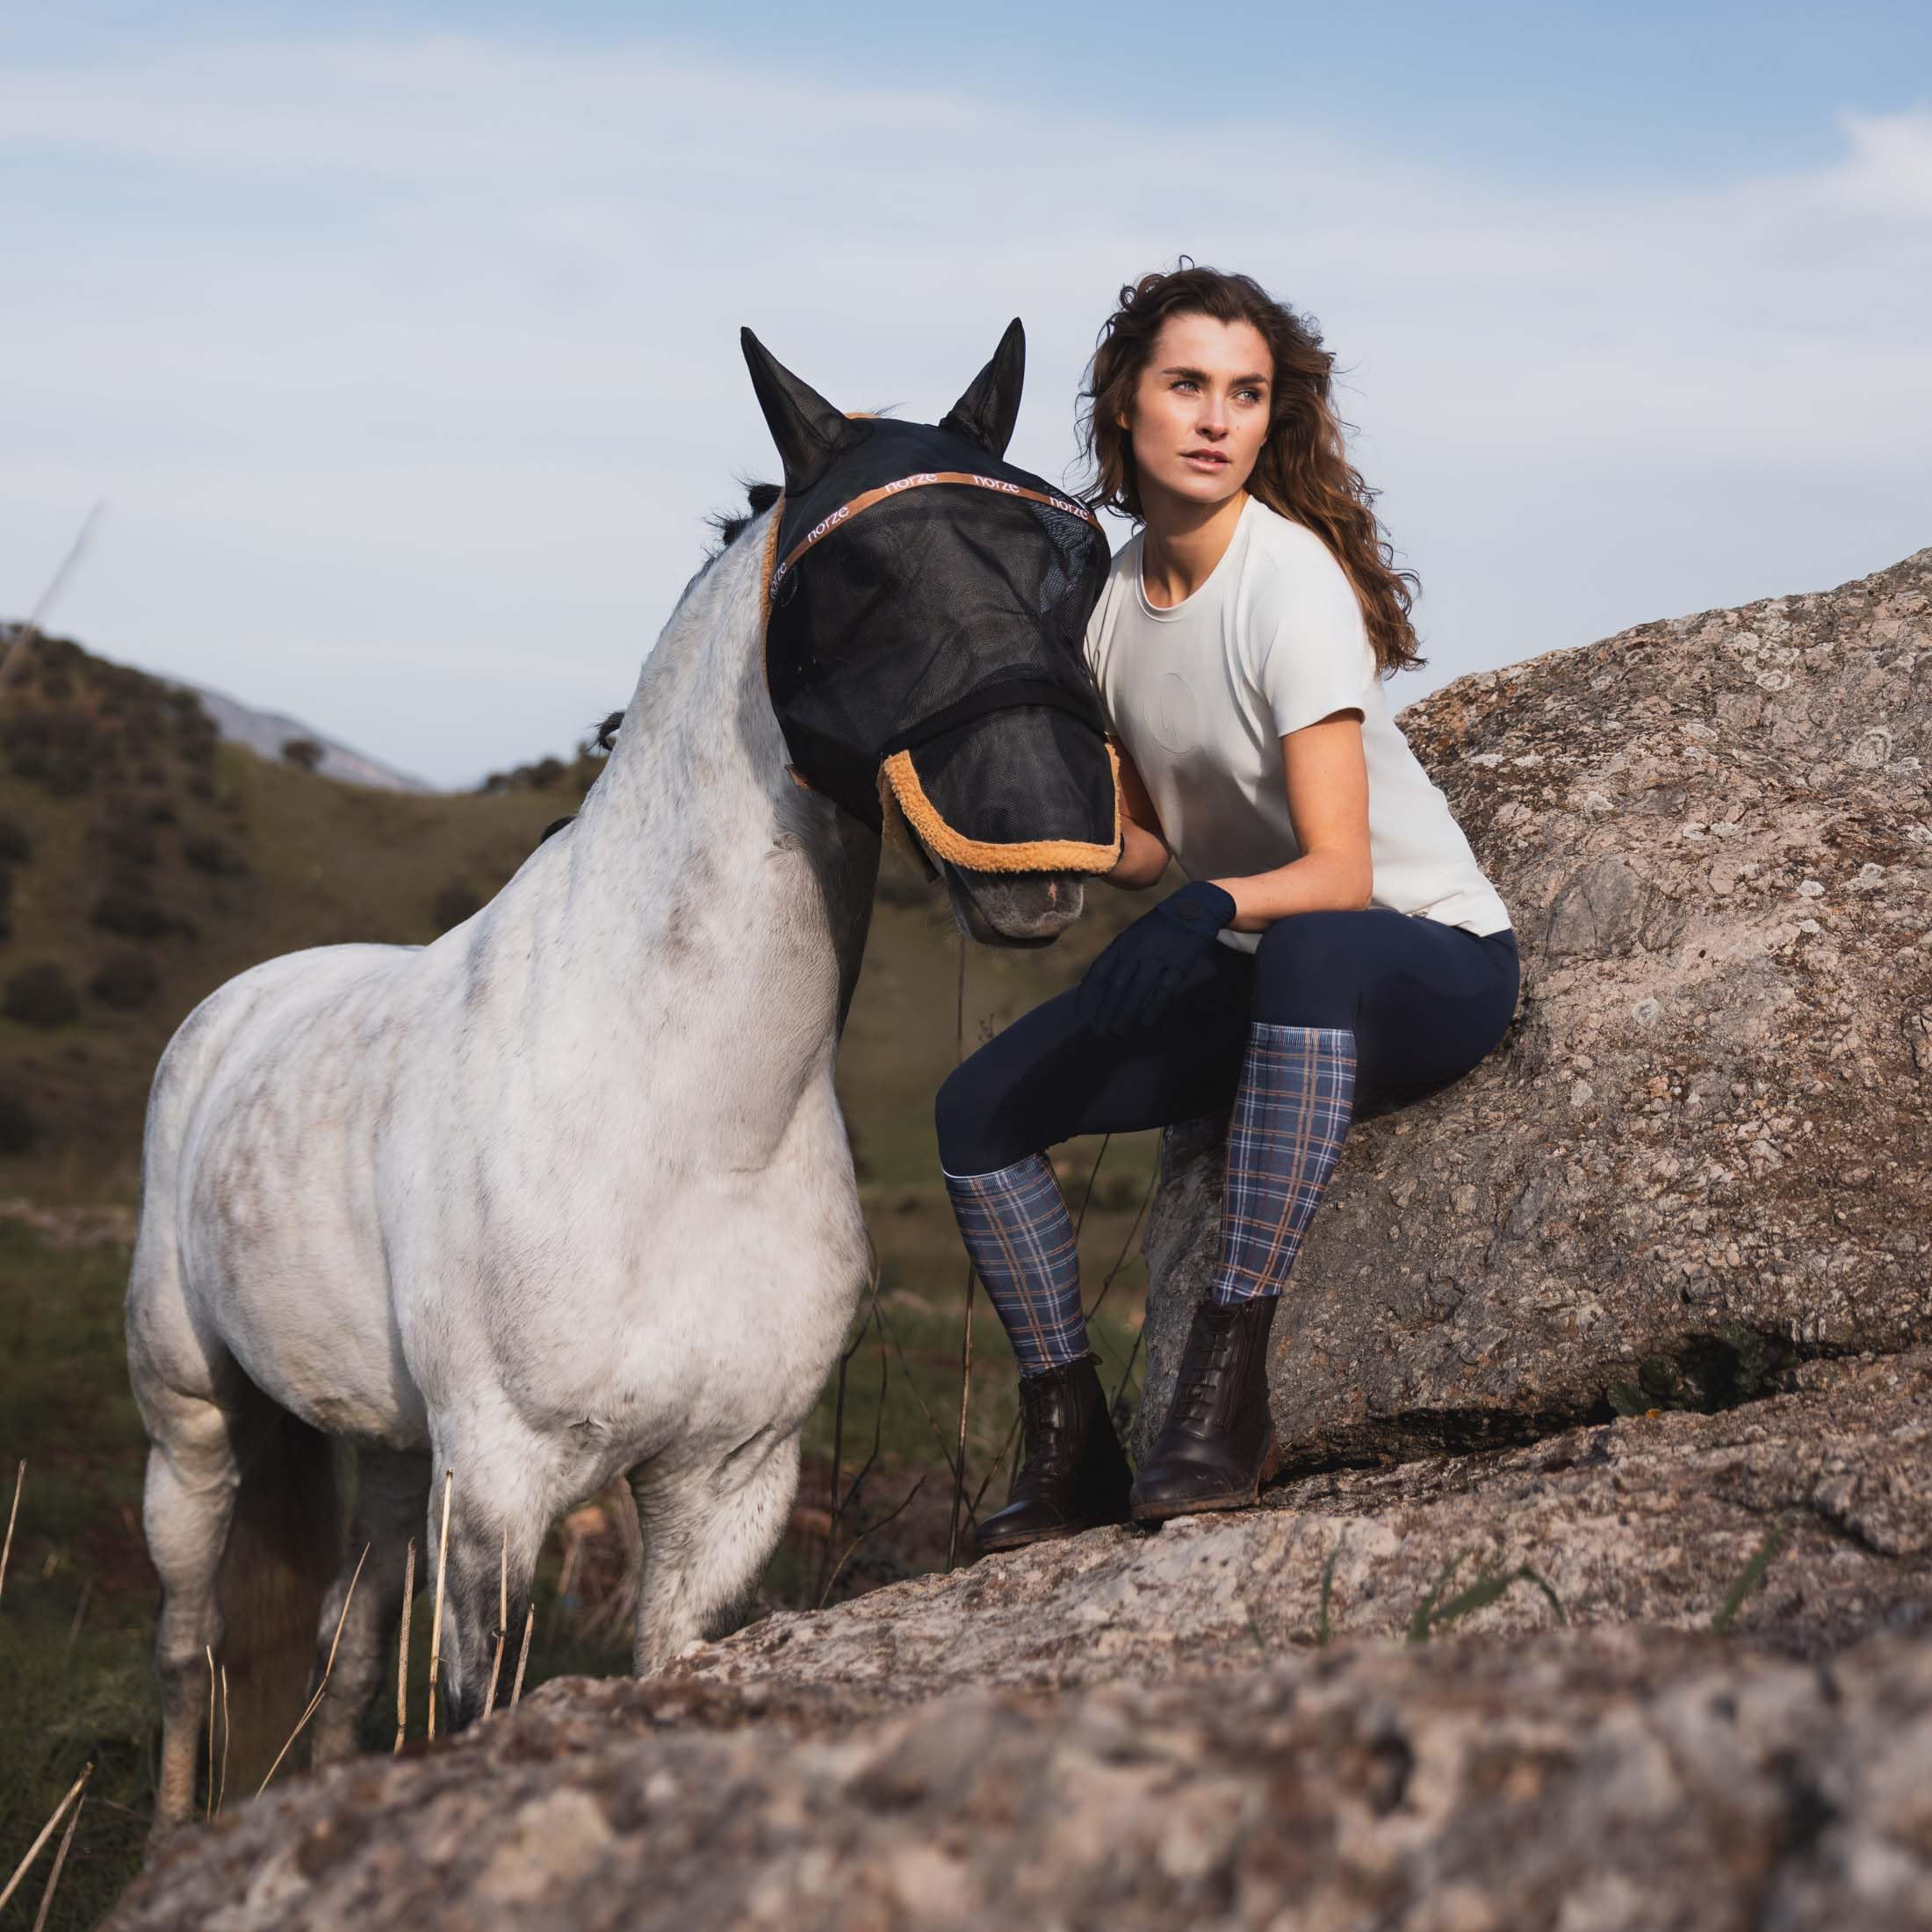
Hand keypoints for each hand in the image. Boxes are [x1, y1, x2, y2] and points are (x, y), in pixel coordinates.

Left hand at [1075, 881, 1236, 1038]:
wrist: (1194, 908)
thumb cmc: (1158, 928)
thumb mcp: (1133, 936)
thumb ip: (1116, 957)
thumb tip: (1092, 982)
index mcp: (1123, 942)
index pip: (1100, 970)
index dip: (1089, 992)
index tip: (1081, 1012)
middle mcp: (1137, 949)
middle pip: (1117, 984)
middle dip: (1106, 1010)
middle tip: (1099, 1031)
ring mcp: (1159, 956)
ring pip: (1138, 990)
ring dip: (1126, 1013)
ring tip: (1117, 1031)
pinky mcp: (1179, 964)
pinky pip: (1164, 990)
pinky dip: (1153, 1007)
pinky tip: (1145, 1022)